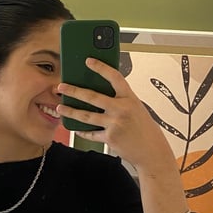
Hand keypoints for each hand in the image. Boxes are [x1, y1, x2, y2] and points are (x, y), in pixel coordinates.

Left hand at [57, 58, 175, 175]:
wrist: (152, 152)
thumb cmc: (145, 130)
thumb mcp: (137, 109)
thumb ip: (121, 101)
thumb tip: (101, 95)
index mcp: (130, 98)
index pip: (114, 77)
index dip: (101, 67)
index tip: (89, 61)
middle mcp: (121, 109)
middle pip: (92, 97)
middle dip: (73, 91)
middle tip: (61, 87)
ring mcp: (114, 123)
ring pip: (86, 116)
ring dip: (70, 111)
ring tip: (60, 108)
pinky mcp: (109, 138)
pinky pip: (91, 133)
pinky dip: (82, 131)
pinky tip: (75, 127)